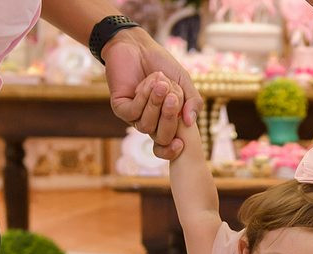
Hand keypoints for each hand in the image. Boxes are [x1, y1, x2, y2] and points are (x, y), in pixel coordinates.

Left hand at [102, 29, 202, 159]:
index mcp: (166, 121)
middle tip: (173, 98)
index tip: (181, 144)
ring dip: (155, 104)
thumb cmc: (162, 64)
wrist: (137, 45)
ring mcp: (135, 117)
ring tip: (160, 83)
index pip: (168, 146)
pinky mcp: (120, 108)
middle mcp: (150, 122)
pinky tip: (146, 82)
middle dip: (168, 119)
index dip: (172, 150)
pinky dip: (143, 98)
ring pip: (147, 126)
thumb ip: (192, 101)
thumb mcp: (184, 82)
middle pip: (161, 138)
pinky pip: (133, 113)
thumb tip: (191, 122)